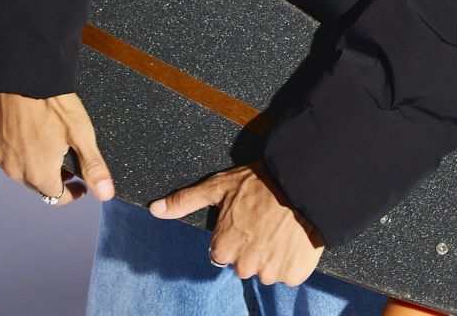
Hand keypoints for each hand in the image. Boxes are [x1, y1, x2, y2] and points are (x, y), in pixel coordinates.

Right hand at [0, 91, 115, 205]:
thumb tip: (105, 193)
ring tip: (42, 137)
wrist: (20, 72)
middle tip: (62, 155)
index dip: (71, 191)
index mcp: (39, 174)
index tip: (78, 183)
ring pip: (16, 165)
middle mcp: (14, 170)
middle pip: (36, 182)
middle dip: (51, 174)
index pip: (57, 196)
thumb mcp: (81, 132)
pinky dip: (8, 143)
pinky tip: (19, 127)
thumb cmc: (51, 100)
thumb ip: (93, 166)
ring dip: (28, 159)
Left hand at [148, 161, 325, 286]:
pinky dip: (291, 259)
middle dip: (251, 247)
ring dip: (271, 254)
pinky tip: (293, 237)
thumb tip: (154, 209)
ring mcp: (271, 273)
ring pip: (266, 270)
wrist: (302, 182)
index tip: (244, 219)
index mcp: (223, 249)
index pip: (222, 252)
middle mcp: (245, 267)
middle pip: (244, 264)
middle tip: (262, 221)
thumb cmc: (258, 183)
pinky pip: (289, 274)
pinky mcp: (294, 275)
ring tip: (279, 227)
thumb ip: (184, 201)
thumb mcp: (217, 186)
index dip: (233, 234)